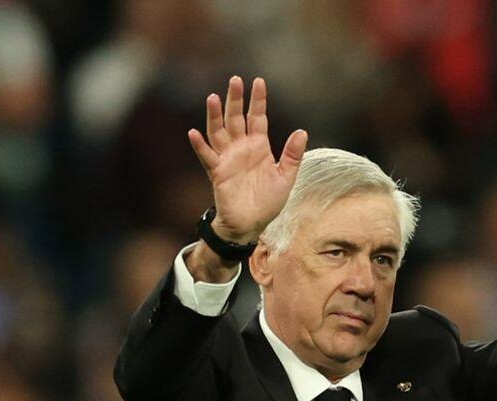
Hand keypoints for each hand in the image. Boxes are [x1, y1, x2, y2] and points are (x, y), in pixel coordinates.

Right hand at [188, 75, 307, 244]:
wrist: (251, 224)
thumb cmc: (268, 201)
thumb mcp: (286, 177)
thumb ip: (292, 155)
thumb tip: (302, 132)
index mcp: (259, 145)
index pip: (257, 117)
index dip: (257, 100)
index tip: (259, 81)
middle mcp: (241, 147)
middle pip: (236, 118)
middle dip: (235, 99)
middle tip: (235, 80)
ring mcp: (227, 158)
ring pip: (219, 131)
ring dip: (215, 115)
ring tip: (213, 98)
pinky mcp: (217, 172)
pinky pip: (206, 156)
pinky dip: (199, 145)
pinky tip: (194, 133)